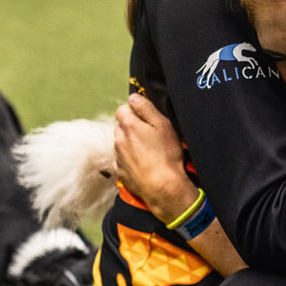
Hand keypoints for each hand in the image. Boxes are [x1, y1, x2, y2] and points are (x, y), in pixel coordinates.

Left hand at [114, 94, 197, 222]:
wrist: (163, 187)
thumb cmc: (167, 155)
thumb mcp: (163, 125)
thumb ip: (146, 108)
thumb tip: (133, 97)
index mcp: (129, 125)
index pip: (123, 109)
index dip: (135, 111)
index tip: (147, 119)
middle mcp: (119, 139)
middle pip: (121, 126)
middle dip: (132, 127)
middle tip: (150, 135)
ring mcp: (118, 157)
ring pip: (121, 143)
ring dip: (131, 143)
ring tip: (149, 151)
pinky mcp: (120, 171)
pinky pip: (122, 159)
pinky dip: (130, 159)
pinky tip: (144, 163)